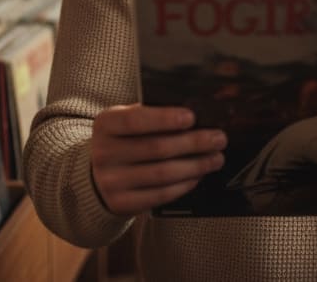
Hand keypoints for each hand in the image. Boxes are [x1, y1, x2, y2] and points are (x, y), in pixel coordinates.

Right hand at [90, 104, 226, 214]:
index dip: (164, 119)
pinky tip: (198, 175)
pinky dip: (183, 184)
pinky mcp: (121, 204)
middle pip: (156, 148)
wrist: (97, 174)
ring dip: (195, 166)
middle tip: (219, 139)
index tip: (192, 117)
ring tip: (216, 158)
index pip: (134, 120)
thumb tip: (196, 112)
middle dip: (193, 143)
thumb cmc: (125, 138)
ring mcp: (110, 182)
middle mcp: (103, 153)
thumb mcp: (128, 119)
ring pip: (162, 174)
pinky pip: (159, 195)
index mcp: (105, 124)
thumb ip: (152, 113)